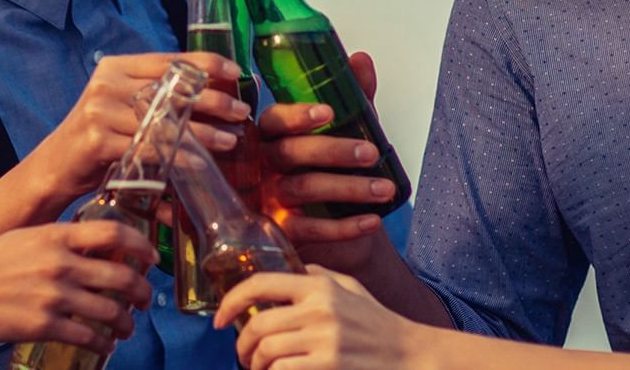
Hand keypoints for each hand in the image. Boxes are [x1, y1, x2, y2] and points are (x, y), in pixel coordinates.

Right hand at [0, 220, 154, 350]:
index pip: (114, 234)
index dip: (140, 246)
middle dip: (141, 291)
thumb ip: (60, 240)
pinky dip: (102, 343)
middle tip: (144, 299)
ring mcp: (53, 296)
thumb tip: (94, 246)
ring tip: (127, 328)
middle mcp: (60, 264)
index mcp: (57, 236)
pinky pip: (87, 336)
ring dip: (125, 322)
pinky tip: (104, 344)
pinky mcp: (43, 326)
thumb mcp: (27, 237)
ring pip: (109, 311)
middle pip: (121, 275)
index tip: (151, 257)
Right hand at [22, 52, 248, 209]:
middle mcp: (107, 83)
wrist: (54, 167)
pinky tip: (200, 164)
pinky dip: (179, 157)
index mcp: (116, 67)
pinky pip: (150, 148)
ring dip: (204, 133)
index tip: (235, 71)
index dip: (205, 63)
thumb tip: (209, 91)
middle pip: (172, 88)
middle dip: (213, 101)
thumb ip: (154, 94)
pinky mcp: (97, 141)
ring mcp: (100, 111)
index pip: (169, 59)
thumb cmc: (99, 136)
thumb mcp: (122, 105)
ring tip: (231, 140)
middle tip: (241, 112)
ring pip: (165, 121)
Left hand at [215, 265, 427, 369]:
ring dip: (255, 365)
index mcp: (319, 286)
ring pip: (266, 351)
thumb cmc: (378, 322)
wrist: (411, 354)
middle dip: (242, 345)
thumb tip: (289, 271)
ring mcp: (325, 338)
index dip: (230, 301)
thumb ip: (318, 277)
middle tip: (243, 355)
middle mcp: (320, 308)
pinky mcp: (329, 364)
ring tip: (260, 369)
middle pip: (257, 324)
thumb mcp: (351, 288)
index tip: (218, 319)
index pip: (260, 284)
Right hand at [259, 51, 396, 271]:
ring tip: (386, 189)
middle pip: (290, 153)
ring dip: (349, 188)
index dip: (298, 116)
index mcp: (271, 135)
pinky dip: (343, 226)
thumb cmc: (332, 168)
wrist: (335, 231)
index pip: (275, 120)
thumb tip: (361, 59)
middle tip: (371, 152)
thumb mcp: (343, 130)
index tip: (329, 112)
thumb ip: (352, 97)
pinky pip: (309, 229)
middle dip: (333, 150)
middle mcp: (263, 165)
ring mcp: (268, 199)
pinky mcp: (282, 232)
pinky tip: (372, 220)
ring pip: (303, 189)